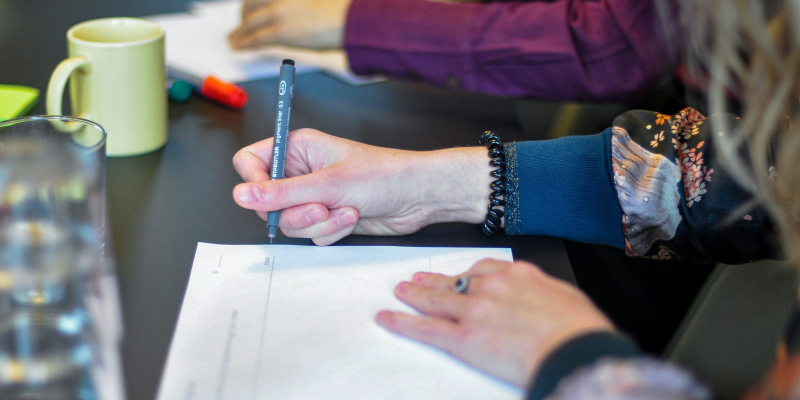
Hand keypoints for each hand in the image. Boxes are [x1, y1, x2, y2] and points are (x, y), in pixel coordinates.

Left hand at [229, 0, 351, 49]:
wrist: (349, 20)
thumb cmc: (343, 12)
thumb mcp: (319, 1)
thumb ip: (302, 5)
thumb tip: (297, 15)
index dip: (253, 4)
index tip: (250, 10)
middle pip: (252, 4)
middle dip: (244, 15)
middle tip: (241, 25)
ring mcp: (279, 12)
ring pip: (250, 22)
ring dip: (240, 31)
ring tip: (234, 39)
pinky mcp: (280, 31)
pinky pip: (256, 38)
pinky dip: (244, 42)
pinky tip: (238, 46)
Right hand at [232, 129, 491, 244]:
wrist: (418, 197)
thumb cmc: (384, 175)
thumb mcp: (329, 185)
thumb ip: (282, 193)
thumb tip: (242, 194)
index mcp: (298, 148)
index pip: (250, 162)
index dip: (254, 183)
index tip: (270, 198)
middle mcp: (302, 171)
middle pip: (268, 201)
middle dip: (296, 211)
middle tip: (322, 207)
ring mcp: (314, 195)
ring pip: (290, 222)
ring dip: (318, 224)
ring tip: (345, 211)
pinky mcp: (327, 216)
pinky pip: (311, 233)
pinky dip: (331, 231)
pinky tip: (352, 217)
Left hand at [376, 259, 614, 387]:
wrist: (576, 350)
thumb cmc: (580, 330)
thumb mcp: (566, 297)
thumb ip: (542, 293)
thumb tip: (540, 298)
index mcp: (517, 275)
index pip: (483, 269)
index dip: (466, 273)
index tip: (459, 274)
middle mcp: (491, 287)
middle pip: (454, 281)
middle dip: (433, 280)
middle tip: (418, 278)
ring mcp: (474, 311)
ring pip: (435, 300)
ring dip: (414, 295)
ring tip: (400, 291)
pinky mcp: (464, 338)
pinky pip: (426, 329)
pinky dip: (402, 322)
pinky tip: (388, 318)